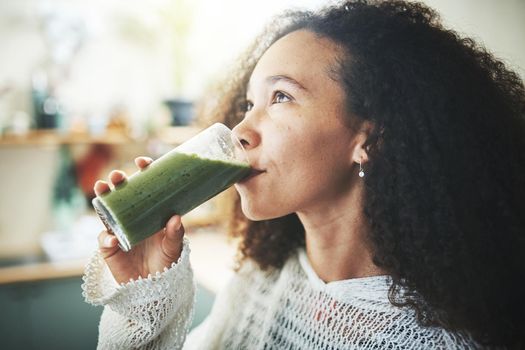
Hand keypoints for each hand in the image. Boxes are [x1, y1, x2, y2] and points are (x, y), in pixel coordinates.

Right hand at [94, 157, 184, 283]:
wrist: (154, 288)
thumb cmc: (166, 263)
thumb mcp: (174, 248)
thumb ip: (175, 234)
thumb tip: (176, 218)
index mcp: (149, 212)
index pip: (145, 187)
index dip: (142, 172)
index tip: (142, 162)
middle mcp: (131, 217)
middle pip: (121, 194)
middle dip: (116, 181)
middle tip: (116, 175)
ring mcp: (118, 230)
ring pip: (106, 210)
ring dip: (103, 198)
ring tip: (102, 189)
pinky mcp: (109, 247)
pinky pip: (104, 239)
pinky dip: (107, 238)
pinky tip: (112, 239)